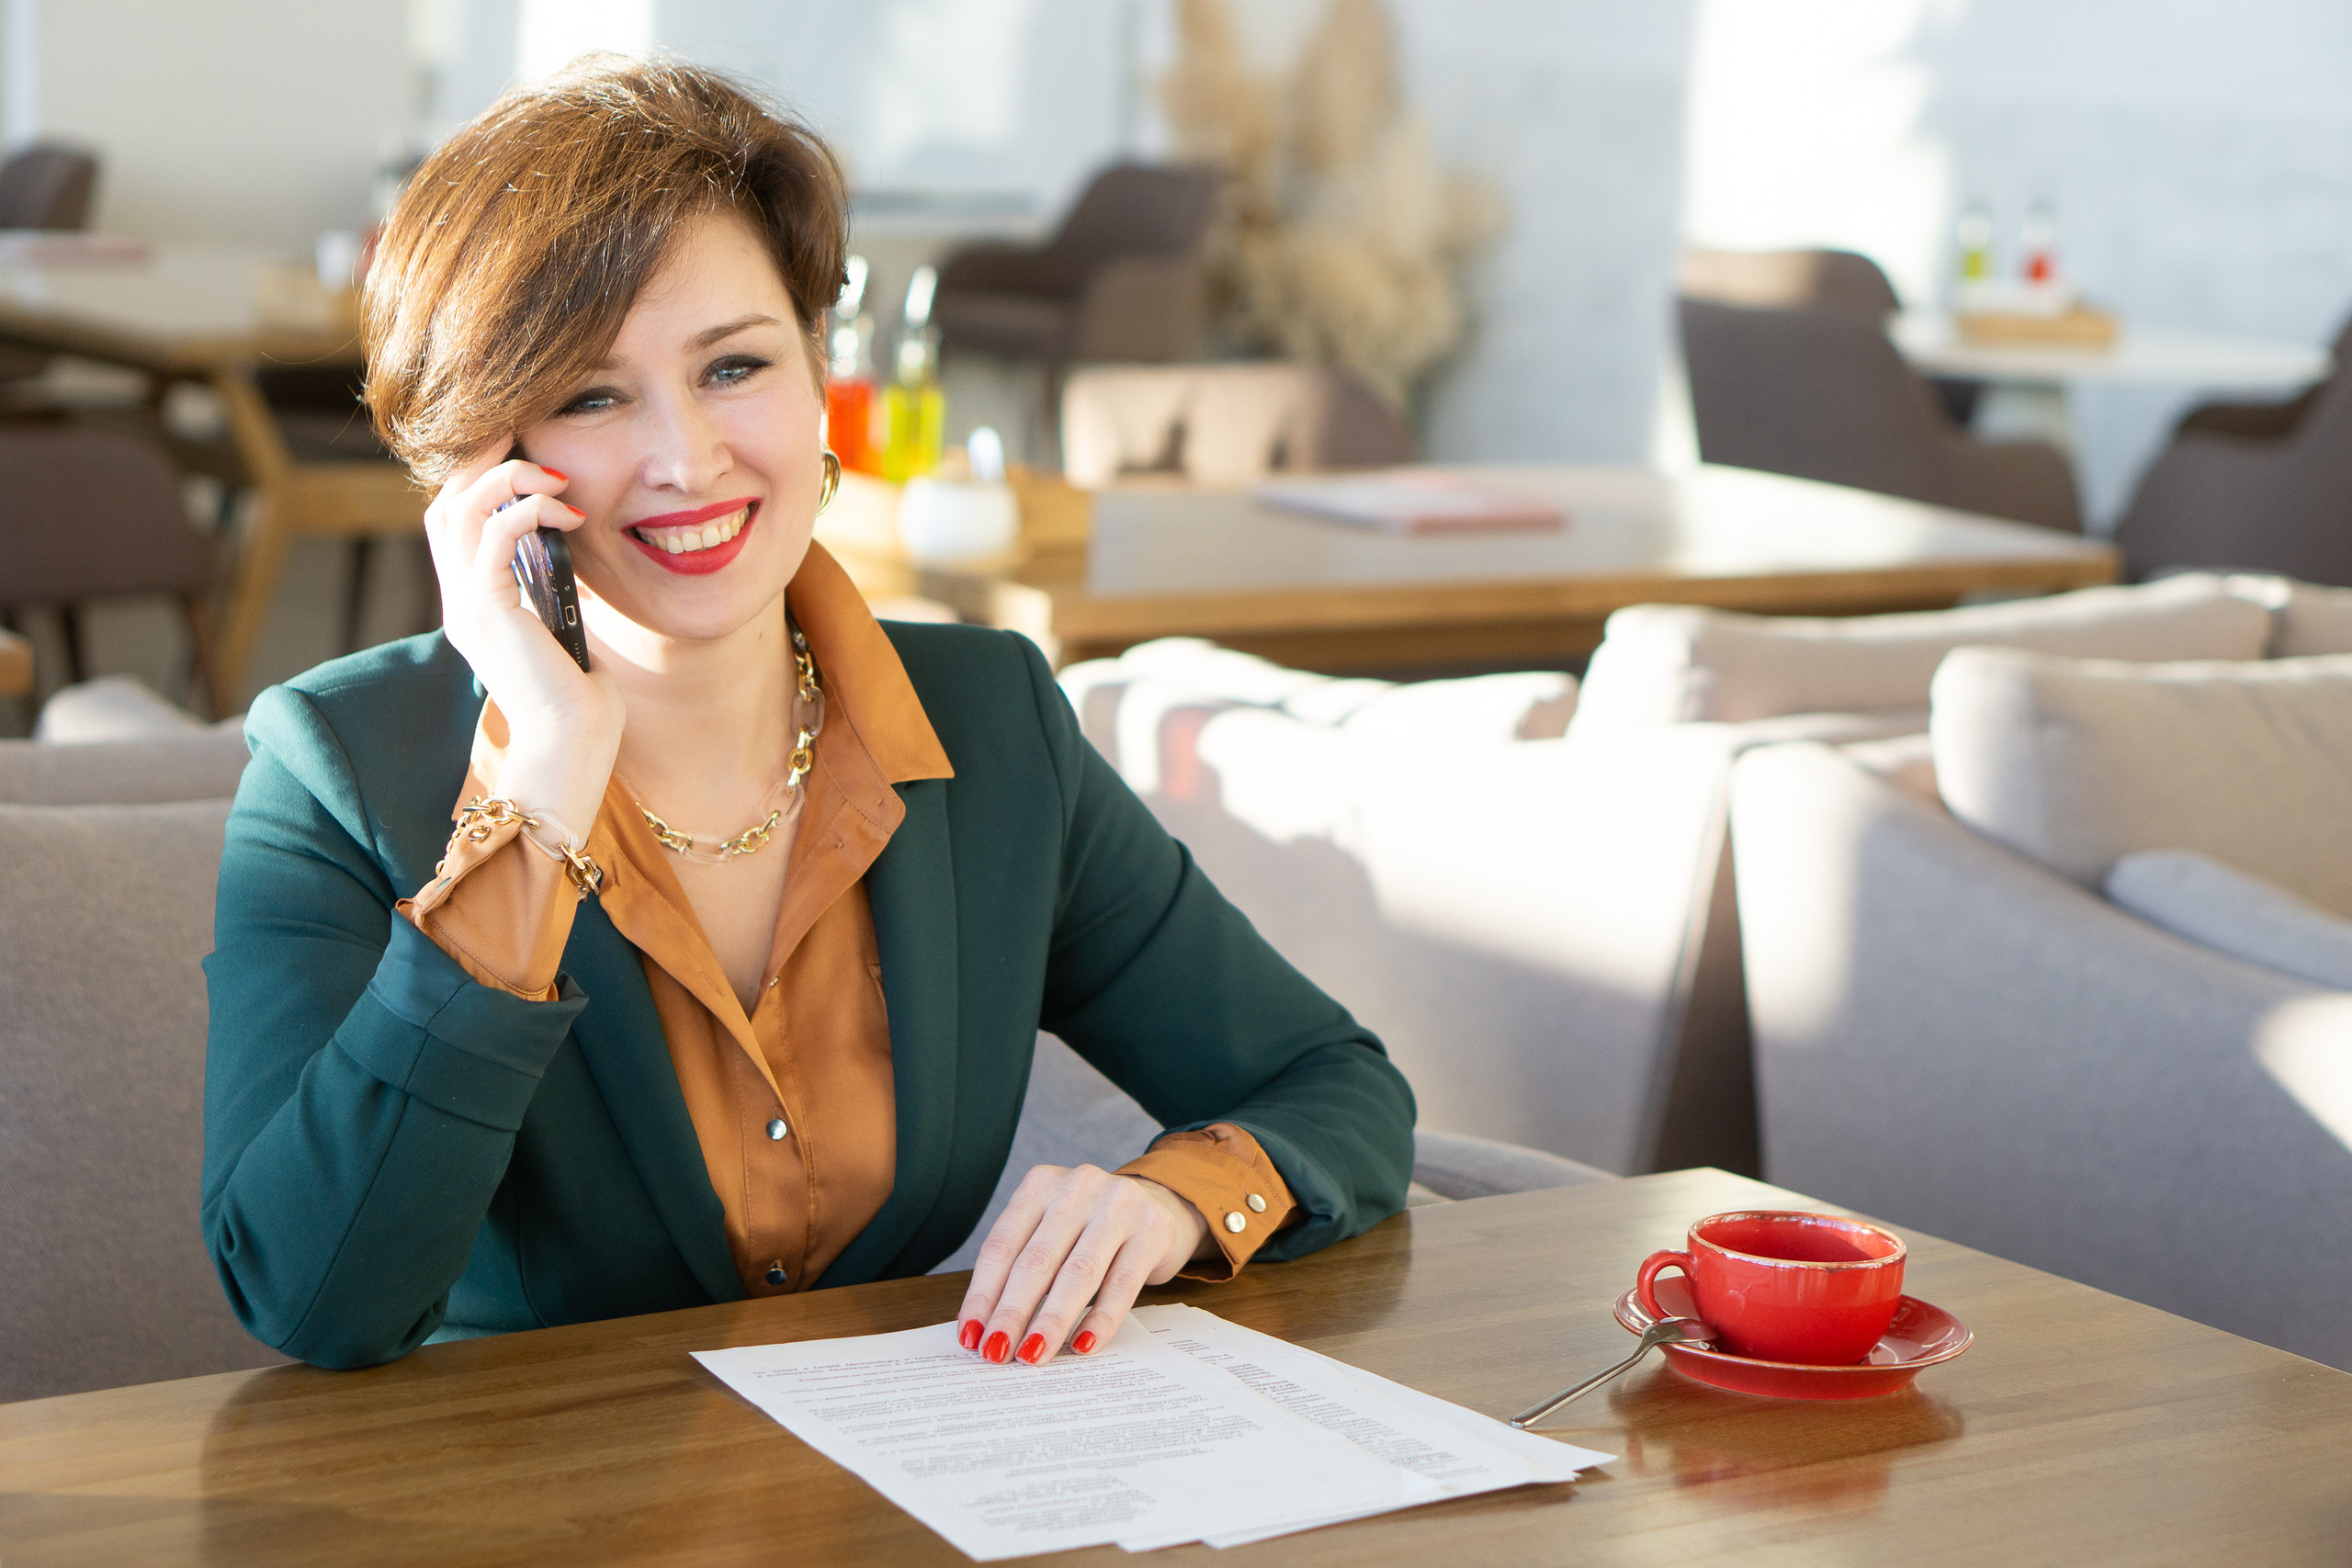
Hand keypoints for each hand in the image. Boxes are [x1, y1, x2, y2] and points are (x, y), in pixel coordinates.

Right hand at [423, 449, 622, 831]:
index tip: (522, 454)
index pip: (455, 526)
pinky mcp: (488, 611)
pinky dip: (527, 509)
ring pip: (460, 510)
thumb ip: (556, 599)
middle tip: (522, 434)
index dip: (479, 482)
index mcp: (474, 609)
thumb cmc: (580, 707)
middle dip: (480, 461)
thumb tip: (574, 563)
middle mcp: (460, 604)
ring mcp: (467, 607)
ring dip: (504, 477)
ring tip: (551, 473)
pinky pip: (495, 534)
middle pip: (444, 506)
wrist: (571, 751)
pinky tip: (568, 513)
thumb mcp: (565, 639)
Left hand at [955, 1165, 1211, 1366]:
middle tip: (996, 1353)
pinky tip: (1084, 1344)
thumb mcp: (1053, 1230)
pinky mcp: (1152, 1229)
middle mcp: (1077, 1187)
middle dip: (1012, 1313)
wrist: (1161, 1205)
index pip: (1002, 1245)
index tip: (970, 1336)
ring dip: (1051, 1320)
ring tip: (1033, 1355)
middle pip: (1036, 1260)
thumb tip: (985, 1327)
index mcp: (1040, 1184)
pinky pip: (1122, 1284)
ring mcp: (1118, 1204)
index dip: (983, 1293)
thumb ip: (1024, 1265)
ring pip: (1077, 1273)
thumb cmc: (1091, 1228)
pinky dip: (1100, 1319)